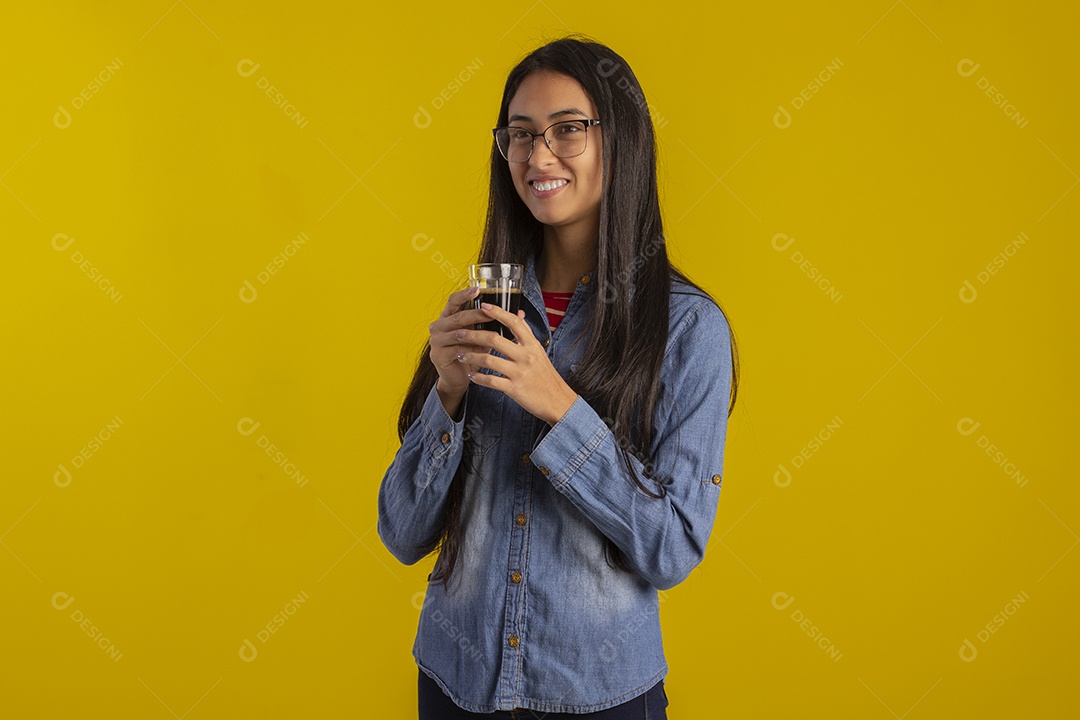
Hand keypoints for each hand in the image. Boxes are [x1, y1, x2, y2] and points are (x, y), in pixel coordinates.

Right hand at [427, 286, 490, 396]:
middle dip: (476, 314)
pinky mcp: (438, 355)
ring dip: (476, 334)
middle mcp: (438, 326)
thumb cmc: (471, 354)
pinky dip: (470, 351)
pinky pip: (457, 350)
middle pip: (458, 317)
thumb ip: (496, 323)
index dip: (465, 294)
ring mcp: (436, 341)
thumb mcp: (483, 336)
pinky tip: (482, 352)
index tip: (478, 289)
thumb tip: (521, 313)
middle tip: (490, 313)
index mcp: (447, 317)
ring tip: (492, 334)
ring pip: (458, 333)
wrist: (458, 378)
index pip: (454, 301)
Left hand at [453, 301, 577, 425]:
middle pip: (494, 339)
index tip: (482, 306)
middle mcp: (526, 356)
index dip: (497, 312)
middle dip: (473, 335)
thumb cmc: (546, 376)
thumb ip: (527, 333)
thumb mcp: (539, 351)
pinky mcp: (514, 389)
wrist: (558, 400)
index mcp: (532, 344)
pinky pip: (491, 381)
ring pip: (488, 359)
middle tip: (459, 333)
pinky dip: (478, 378)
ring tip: (460, 354)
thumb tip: (519, 313)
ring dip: (471, 356)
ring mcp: (519, 372)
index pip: (513, 322)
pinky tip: (471, 375)